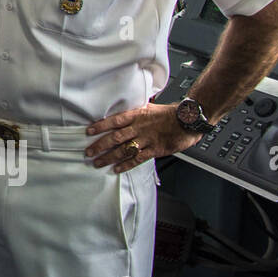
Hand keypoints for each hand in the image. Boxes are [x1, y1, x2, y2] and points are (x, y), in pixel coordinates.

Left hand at [85, 102, 202, 172]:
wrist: (189, 120)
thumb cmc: (169, 114)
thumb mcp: (149, 107)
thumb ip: (135, 112)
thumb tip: (121, 113)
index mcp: (137, 115)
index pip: (114, 120)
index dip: (100, 126)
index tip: (88, 131)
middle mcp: (139, 127)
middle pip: (115, 137)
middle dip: (100, 145)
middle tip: (88, 151)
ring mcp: (147, 139)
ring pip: (124, 149)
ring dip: (109, 157)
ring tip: (98, 162)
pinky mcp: (155, 150)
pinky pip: (138, 159)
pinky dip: (126, 165)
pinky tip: (117, 169)